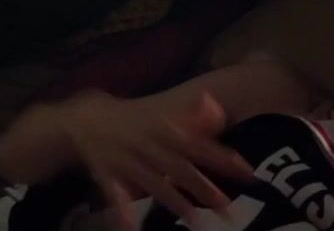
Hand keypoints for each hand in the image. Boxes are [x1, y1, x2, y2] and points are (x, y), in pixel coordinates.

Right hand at [60, 90, 253, 229]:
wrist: (86, 118)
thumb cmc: (133, 120)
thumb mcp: (162, 115)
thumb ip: (192, 118)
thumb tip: (221, 114)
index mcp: (163, 128)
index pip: (198, 144)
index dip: (222, 157)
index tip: (246, 170)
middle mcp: (148, 145)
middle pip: (179, 168)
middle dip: (203, 188)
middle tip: (228, 207)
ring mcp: (127, 161)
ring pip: (153, 183)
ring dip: (173, 202)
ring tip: (195, 220)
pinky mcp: (107, 175)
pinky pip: (114, 195)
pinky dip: (121, 211)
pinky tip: (129, 227)